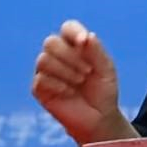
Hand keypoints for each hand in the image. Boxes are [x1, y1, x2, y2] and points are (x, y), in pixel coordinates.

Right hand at [31, 19, 121, 143]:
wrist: (99, 118)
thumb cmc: (103, 91)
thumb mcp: (106, 69)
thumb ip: (97, 51)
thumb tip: (86, 36)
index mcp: (75, 46)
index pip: (68, 28)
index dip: (74, 32)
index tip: (84, 42)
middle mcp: (58, 56)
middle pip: (50, 42)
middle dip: (70, 56)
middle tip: (87, 71)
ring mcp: (46, 71)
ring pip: (43, 59)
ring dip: (65, 71)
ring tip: (79, 82)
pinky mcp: (39, 88)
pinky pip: (40, 79)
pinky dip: (58, 85)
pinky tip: (69, 92)